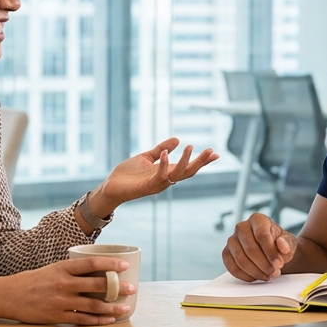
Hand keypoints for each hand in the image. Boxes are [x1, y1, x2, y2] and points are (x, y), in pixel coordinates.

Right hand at [0, 257, 135, 325]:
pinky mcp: (57, 316)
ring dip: (112, 307)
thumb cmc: (32, 281)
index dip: (109, 264)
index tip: (124, 265)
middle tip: (132, 288)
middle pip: (96, 285)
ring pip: (93, 305)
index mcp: (62, 268)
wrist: (8, 296)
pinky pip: (82, 319)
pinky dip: (98, 321)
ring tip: (126, 308)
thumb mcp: (52, 270)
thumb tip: (97, 272)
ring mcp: (60, 301)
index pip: (91, 263)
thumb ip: (72, 272)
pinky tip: (110, 320)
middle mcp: (63, 283)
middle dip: (117, 287)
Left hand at [90, 138, 219, 214]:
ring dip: (185, 161)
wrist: (111, 186)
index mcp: (166, 172)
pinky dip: (164, 165)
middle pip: (188, 172)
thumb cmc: (128, 174)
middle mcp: (165, 179)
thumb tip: (177, 139)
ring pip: (177, 175)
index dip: (201, 161)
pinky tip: (166, 154)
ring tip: (191, 146)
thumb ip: (161, 149)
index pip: (188, 166)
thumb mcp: (146, 157)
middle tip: (211, 151)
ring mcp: (157, 184)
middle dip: (200, 162)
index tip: (215, 153)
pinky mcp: (147, 186)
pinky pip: (159, 176)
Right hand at [223, 212, 297, 281]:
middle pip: (250, 249)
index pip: (262, 235)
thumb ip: (287, 243)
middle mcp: (242, 227)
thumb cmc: (279, 244)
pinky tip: (256, 277)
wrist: (270, 251)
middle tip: (275, 273)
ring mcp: (232, 240)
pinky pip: (232, 267)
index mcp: (257, 219)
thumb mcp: (289, 242)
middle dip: (264, 264)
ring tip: (268, 276)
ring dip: (255, 272)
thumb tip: (283, 247)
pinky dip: (245, 276)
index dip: (270, 252)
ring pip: (240, 259)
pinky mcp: (226, 252)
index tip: (279, 264)